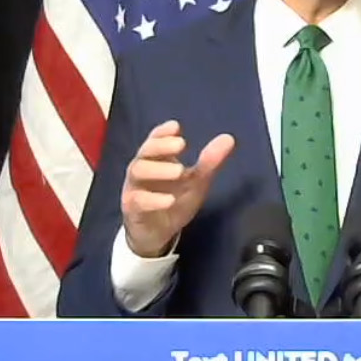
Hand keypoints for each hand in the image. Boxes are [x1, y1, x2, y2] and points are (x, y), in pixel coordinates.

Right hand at [121, 120, 234, 256]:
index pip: (155, 139)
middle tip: (182, 144)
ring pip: (138, 171)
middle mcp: (142, 169)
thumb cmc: (174, 201)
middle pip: (145, 151)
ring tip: (180, 171)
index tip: (176, 126)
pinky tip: (169, 200)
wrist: (158, 234)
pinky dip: (154, 200)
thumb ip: (209, 162)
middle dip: (161, 146)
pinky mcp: (132, 208)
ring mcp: (134, 188)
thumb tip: (229, 138)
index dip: (163, 132)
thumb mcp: (196, 182)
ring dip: (159, 169)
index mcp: (156, 159)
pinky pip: (138, 200)